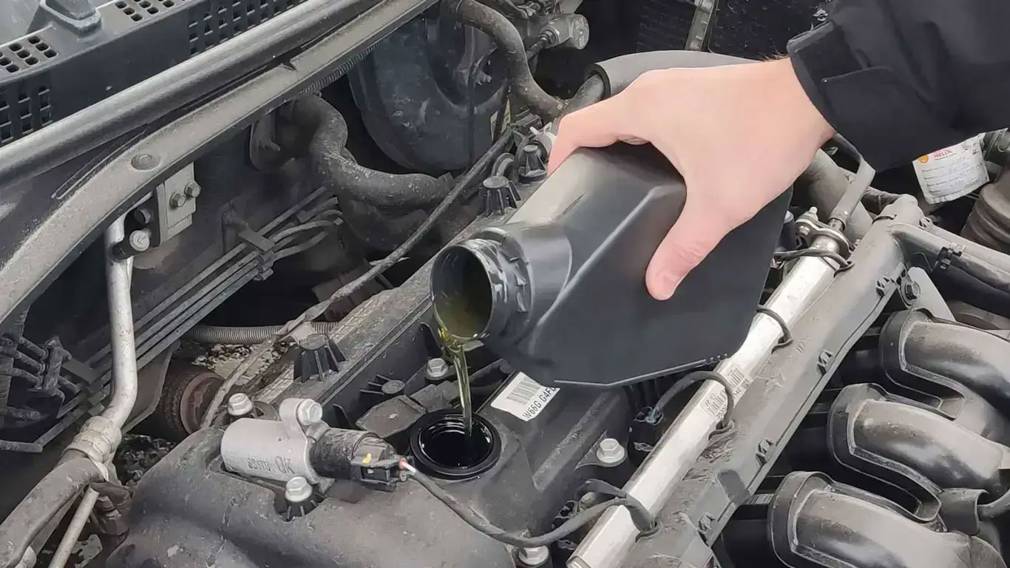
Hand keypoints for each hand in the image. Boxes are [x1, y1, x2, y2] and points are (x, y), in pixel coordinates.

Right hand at [549, 59, 833, 299]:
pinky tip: (665, 167)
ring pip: (628, 116)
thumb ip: (682, 249)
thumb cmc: (765, 134)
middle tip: (592, 195)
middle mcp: (653, 91)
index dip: (557, 159)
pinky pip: (655, 112)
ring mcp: (675, 86)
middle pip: (598, 123)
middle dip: (590, 159)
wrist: (812, 99)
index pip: (574, 128)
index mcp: (641, 110)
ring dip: (620, 147)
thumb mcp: (717, 206)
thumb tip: (658, 281)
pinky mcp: (696, 90)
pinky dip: (648, 136)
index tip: (557, 186)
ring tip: (625, 186)